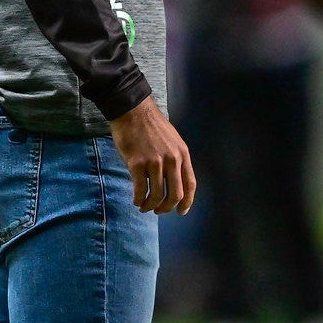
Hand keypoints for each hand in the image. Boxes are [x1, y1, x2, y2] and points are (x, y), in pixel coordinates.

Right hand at [108, 97, 195, 214]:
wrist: (132, 111)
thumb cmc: (151, 125)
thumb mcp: (173, 140)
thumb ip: (176, 159)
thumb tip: (174, 181)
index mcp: (182, 154)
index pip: (190, 185)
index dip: (187, 202)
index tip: (181, 211)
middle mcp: (171, 160)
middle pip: (175, 194)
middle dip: (167, 208)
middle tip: (158, 211)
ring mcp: (154, 162)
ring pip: (156, 195)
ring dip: (150, 206)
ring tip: (144, 207)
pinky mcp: (137, 163)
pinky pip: (140, 189)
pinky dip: (138, 199)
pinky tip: (136, 200)